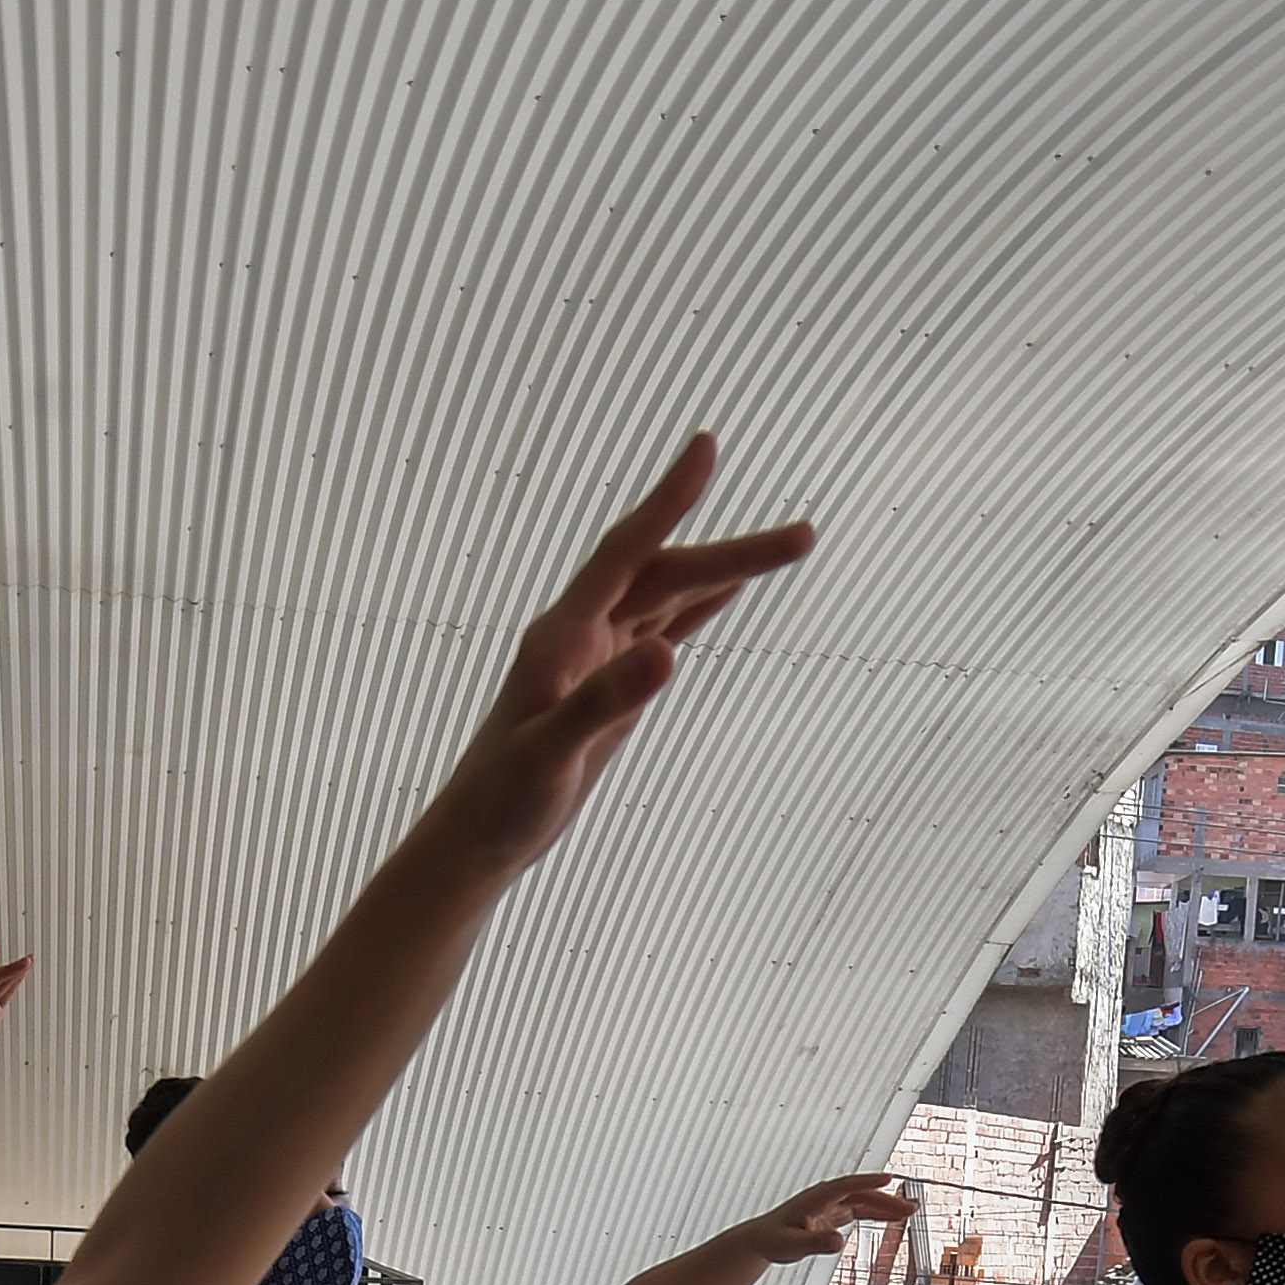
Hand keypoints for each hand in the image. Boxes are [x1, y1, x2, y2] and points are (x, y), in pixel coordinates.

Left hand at [420, 435, 815, 879]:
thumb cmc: (503, 799)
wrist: (479, 838)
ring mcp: (598, 656)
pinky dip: (700, 606)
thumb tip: (668, 654)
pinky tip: (729, 590)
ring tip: (790, 547)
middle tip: (805, 536)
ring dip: (724, 571)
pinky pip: (663, 628)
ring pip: (669, 596)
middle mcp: (582, 632)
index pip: (627, 551)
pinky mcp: (611, 684)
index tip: (708, 447)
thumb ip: (603, 702)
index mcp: (564, 634)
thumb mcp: (552, 755)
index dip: (667, 499)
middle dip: (733, 553)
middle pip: (664, 572)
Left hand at [735, 1174, 913, 1266]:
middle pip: (862, 1195)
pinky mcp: (832, 1214)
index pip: (847, 1186)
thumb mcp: (794, 1246)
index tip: (890, 1178)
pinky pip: (859, 1211)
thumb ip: (816, 1243)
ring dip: (885, 1205)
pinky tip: (891, 1219)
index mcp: (817, 1199)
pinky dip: (875, 1213)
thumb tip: (838, 1241)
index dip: (868, 1181)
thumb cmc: (774, 1241)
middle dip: (887, 1200)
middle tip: (912, 1208)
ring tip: (910, 1212)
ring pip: (863, 1202)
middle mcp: (825, 1198)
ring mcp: (830, 1205)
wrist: (762, 1240)